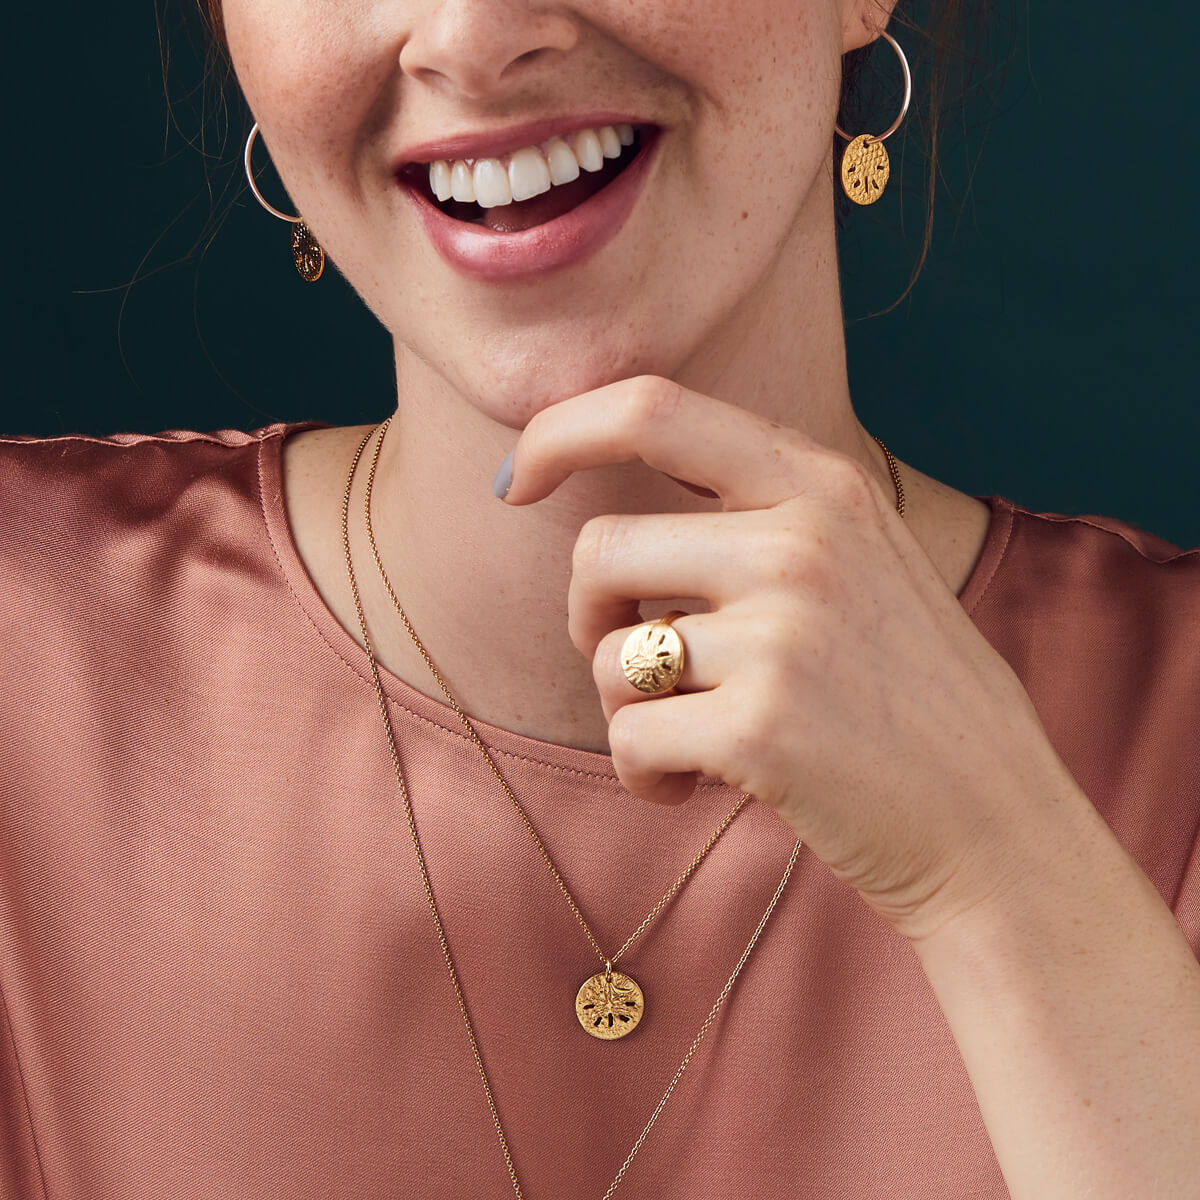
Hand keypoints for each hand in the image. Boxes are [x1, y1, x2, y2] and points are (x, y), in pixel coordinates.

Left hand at [500, 376, 1084, 941]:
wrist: (992, 823)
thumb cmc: (904, 697)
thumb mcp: (859, 564)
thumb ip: (758, 517)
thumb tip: (612, 515)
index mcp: (821, 487)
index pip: (652, 408)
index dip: (559, 432)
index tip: (514, 482)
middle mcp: (801, 542)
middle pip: (599, 551)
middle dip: (587, 617)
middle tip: (636, 669)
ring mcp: (783, 633)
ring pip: (604, 653)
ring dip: (624, 707)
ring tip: (687, 740)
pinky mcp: (759, 727)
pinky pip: (625, 739)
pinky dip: (640, 775)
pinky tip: (688, 788)